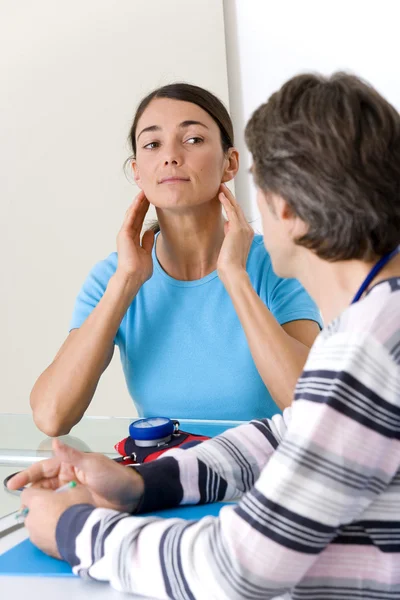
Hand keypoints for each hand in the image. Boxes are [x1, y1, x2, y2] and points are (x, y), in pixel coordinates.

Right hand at [7, 439, 144, 513]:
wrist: (133, 496)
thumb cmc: (115, 476)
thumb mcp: (93, 464)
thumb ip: (72, 455)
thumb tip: (55, 441)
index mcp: (70, 465)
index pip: (43, 469)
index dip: (27, 476)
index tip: (13, 484)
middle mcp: (68, 478)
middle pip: (43, 485)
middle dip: (30, 493)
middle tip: (21, 504)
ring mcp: (72, 494)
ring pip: (49, 499)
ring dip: (39, 504)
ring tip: (28, 514)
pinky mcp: (77, 507)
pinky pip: (59, 509)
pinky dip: (50, 513)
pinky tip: (43, 520)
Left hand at [21, 485, 93, 558]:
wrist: (83, 536)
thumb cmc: (77, 511)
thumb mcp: (78, 490)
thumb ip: (69, 489)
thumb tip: (71, 490)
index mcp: (36, 501)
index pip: (27, 493)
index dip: (38, 492)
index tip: (49, 493)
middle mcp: (31, 519)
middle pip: (32, 511)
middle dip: (43, 509)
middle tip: (59, 508)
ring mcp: (35, 536)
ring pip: (37, 527)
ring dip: (47, 524)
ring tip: (64, 523)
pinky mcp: (42, 548)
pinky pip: (43, 539)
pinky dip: (51, 536)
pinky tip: (65, 534)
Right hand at [116, 190, 154, 285]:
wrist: (133, 277)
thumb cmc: (139, 270)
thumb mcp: (146, 253)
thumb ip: (146, 242)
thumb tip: (149, 232)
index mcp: (133, 238)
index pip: (140, 220)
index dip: (144, 209)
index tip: (151, 199)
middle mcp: (128, 234)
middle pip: (136, 214)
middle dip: (142, 203)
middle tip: (148, 190)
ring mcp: (125, 233)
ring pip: (133, 214)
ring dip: (138, 202)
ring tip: (144, 191)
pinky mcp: (124, 234)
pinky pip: (130, 218)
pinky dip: (134, 208)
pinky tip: (139, 200)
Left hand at [217, 184, 253, 282]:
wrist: (234, 272)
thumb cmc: (230, 264)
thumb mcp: (230, 245)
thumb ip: (230, 234)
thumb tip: (227, 224)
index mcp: (247, 233)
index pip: (239, 215)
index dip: (232, 204)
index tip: (225, 196)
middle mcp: (248, 229)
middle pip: (238, 208)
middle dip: (230, 197)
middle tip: (223, 186)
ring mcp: (244, 228)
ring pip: (235, 207)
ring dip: (228, 196)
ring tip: (220, 186)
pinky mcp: (238, 229)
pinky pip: (231, 211)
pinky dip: (226, 202)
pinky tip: (220, 195)